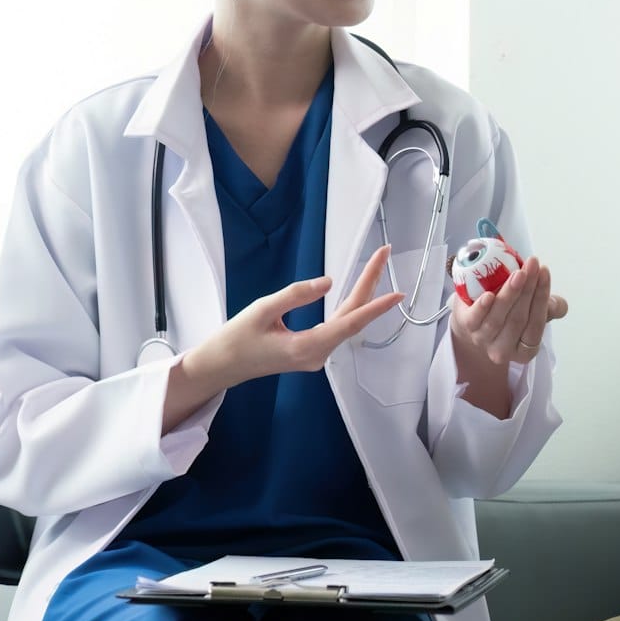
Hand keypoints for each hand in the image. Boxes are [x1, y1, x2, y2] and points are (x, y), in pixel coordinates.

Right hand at [188, 245, 403, 388]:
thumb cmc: (237, 338)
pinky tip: (360, 293)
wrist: (222, 366)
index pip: (349, 323)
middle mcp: (317, 355)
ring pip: (346, 322)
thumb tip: (329, 282)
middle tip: (383, 254)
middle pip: (352, 317)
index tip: (397, 294)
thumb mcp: (262, 310)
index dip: (375, 307)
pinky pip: (337, 328)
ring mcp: (315, 356)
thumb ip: (296, 295)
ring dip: (362, 295)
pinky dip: (350, 308)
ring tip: (375, 266)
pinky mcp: (311, 353)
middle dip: (370, 285)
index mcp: (306, 347)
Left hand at [450, 253, 568, 367]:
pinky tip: (489, 294)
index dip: (542, 297)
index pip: (536, 324)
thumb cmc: (508, 312)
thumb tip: (558, 305)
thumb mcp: (532, 310)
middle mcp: (504, 351)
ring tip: (518, 273)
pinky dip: (482, 307)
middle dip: (528, 290)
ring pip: (498, 319)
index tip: (544, 272)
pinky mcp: (466, 327)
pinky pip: (475, 320)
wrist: (473, 312)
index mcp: (525, 350)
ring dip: (510, 294)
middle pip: (518, 320)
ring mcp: (482, 341)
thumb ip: (548, 308)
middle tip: (533, 265)